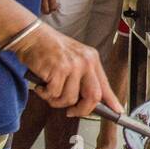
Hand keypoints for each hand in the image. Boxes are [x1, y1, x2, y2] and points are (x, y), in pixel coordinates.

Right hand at [7, 21, 123, 117]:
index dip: (111, 101)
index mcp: (91, 59)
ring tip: (49, 90)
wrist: (32, 36)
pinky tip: (41, 85)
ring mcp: (73, 66)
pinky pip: (54, 94)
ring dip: (56, 101)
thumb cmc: (50, 48)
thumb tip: (89, 100)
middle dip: (82, 110)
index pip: (105, 85)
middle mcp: (85, 62)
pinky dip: (45, 94)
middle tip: (71, 112)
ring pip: (69, 99)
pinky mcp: (58, 70)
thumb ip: (83, 77)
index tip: (117, 111)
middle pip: (93, 97)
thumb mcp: (74, 57)